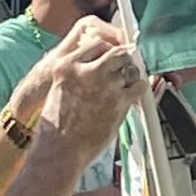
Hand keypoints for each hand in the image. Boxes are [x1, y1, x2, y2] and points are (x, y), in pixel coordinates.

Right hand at [39, 21, 141, 164]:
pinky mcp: (119, 102)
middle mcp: (87, 71)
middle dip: (122, 60)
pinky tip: (132, 95)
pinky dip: (138, 89)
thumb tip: (98, 65)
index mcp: (67, 66)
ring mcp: (105, 86)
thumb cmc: (57, 126)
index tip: (111, 57)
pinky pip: (138, 86)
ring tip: (124, 86)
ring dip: (130, 76)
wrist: (60, 151)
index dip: (107, 51)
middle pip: (117, 52)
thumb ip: (77, 73)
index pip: (97, 44)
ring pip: (129, 68)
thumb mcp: (57, 89)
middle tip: (122, 69)